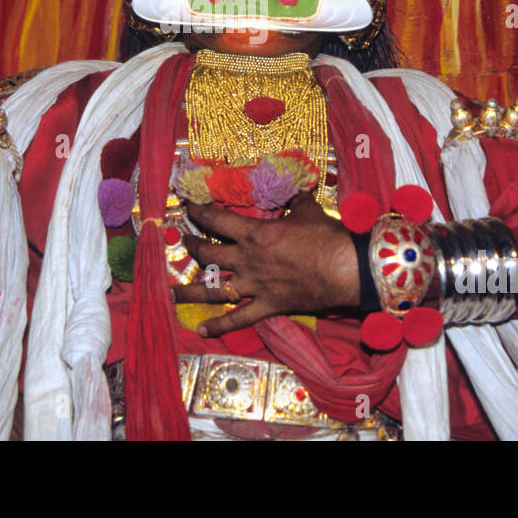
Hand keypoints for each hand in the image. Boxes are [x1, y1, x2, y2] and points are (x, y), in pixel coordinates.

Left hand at [171, 189, 359, 337]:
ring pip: (214, 288)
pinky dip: (220, 326)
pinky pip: (239, 319)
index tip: (187, 207)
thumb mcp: (308, 210)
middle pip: (207, 253)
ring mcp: (255, 285)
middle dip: (191, 246)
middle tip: (184, 242)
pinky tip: (202, 331)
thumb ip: (295, 199)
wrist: (346, 269)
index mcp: (255, 233)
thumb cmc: (326, 237)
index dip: (197, 211)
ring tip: (172, 292)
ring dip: (190, 291)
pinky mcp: (267, 306)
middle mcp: (248, 259)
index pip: (216, 219)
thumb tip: (294, 187)